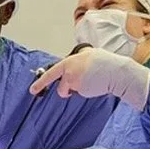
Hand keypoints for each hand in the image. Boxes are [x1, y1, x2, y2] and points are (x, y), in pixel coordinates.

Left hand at [29, 48, 149, 110]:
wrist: (117, 72)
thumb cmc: (106, 63)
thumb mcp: (89, 55)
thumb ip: (77, 61)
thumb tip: (73, 67)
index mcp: (71, 61)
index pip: (52, 72)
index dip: (41, 82)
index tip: (33, 90)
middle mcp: (70, 71)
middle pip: (61, 87)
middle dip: (65, 90)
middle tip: (68, 89)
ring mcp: (75, 82)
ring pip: (72, 91)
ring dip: (78, 90)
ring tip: (91, 82)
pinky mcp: (82, 90)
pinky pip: (81, 93)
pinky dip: (87, 91)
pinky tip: (95, 85)